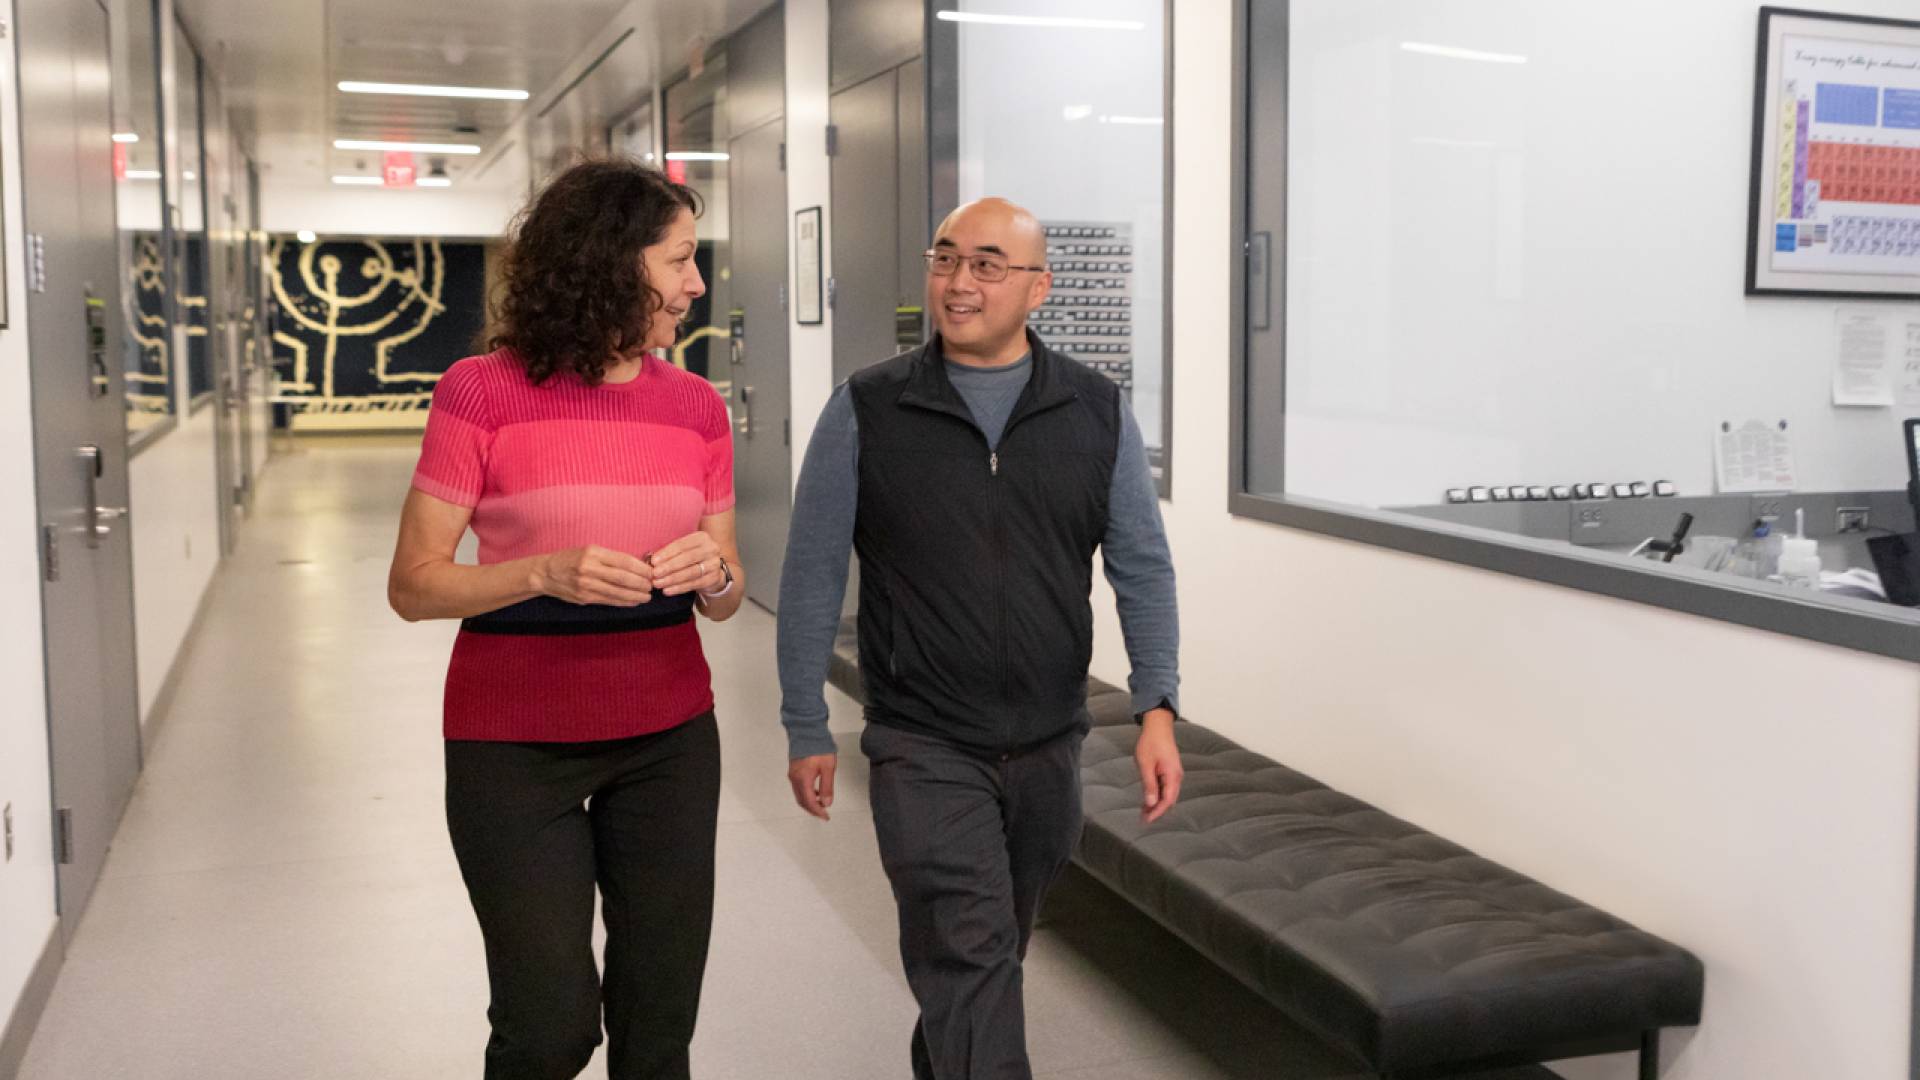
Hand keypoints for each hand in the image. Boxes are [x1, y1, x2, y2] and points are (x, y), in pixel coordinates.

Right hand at [535, 545, 653, 605]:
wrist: (546, 573)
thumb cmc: (571, 559)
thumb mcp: (590, 551)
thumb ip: (611, 558)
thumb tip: (638, 566)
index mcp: (594, 553)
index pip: (624, 561)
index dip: (641, 569)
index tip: (651, 573)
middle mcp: (590, 568)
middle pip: (623, 578)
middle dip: (641, 584)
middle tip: (652, 586)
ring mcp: (586, 585)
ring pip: (618, 592)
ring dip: (636, 596)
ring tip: (647, 597)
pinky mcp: (584, 597)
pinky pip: (609, 601)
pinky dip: (624, 602)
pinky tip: (633, 602)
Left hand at [648, 531, 727, 596]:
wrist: (711, 570)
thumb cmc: (691, 557)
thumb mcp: (683, 550)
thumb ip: (670, 552)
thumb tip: (650, 560)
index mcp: (701, 537)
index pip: (682, 545)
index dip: (667, 553)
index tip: (653, 561)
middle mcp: (711, 548)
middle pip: (687, 558)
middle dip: (669, 567)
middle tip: (654, 574)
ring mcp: (714, 564)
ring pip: (691, 572)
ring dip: (672, 579)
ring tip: (658, 583)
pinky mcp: (714, 578)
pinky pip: (695, 584)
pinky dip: (680, 588)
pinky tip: (668, 590)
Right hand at [788, 754, 837, 820]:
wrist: (807, 730)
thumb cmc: (819, 748)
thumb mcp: (828, 768)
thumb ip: (827, 787)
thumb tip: (826, 803)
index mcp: (803, 780)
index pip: (809, 802)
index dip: (818, 811)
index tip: (826, 816)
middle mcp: (795, 779)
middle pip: (801, 801)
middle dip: (812, 809)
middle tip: (823, 813)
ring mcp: (792, 774)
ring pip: (799, 794)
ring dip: (809, 802)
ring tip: (821, 803)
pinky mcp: (793, 769)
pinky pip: (798, 787)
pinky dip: (806, 794)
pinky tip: (815, 791)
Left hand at [1135, 709, 1182, 824]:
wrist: (1158, 726)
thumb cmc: (1151, 742)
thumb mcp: (1145, 765)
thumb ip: (1149, 785)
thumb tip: (1150, 803)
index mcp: (1172, 776)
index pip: (1167, 800)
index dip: (1157, 812)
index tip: (1147, 820)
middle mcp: (1176, 777)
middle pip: (1169, 800)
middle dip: (1157, 810)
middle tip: (1143, 819)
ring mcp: (1174, 774)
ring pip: (1167, 794)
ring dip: (1156, 803)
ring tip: (1143, 812)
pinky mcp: (1170, 771)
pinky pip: (1165, 787)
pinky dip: (1156, 794)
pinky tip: (1147, 799)